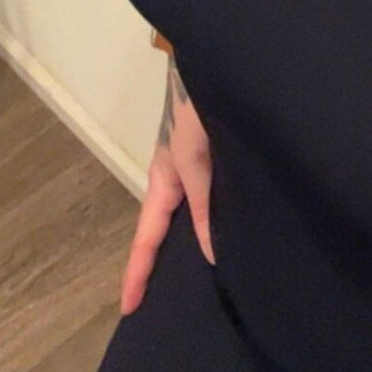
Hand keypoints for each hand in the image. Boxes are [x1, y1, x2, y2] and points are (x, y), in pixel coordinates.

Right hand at [119, 52, 214, 313]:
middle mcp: (181, 177)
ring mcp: (203, 168)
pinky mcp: (226, 159)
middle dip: (165, 266)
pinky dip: (224, 223)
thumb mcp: (195, 156)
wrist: (222, 63)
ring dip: (199, 245)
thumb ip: (204, 202)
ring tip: (209, 282)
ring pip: (199, 217)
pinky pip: (220, 201)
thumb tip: (211, 251)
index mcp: (165, 178)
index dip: (138, 273)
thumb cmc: (197, 106)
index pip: (147, 237)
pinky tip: (243, 237)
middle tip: (167, 305)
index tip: (129, 308)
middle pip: (168, 231)